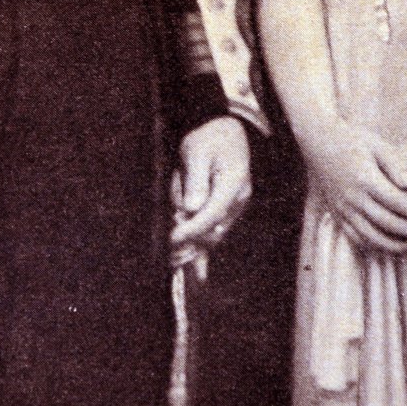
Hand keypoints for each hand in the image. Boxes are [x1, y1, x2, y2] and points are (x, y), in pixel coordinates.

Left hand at [169, 116, 250, 261]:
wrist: (220, 130)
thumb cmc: (207, 138)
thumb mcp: (197, 152)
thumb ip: (195, 180)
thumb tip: (191, 208)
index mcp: (233, 182)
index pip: (212, 212)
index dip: (192, 228)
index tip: (173, 238)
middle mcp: (237, 199)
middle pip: (213, 229)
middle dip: (190, 241)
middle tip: (169, 255)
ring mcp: (234, 206)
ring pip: (212, 234)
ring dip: (192, 242)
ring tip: (172, 256)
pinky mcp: (226, 211)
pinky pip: (214, 233)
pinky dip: (203, 249)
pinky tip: (199, 275)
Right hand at [310, 122, 406, 254]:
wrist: (319, 141)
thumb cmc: (352, 140)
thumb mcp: (377, 144)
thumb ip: (395, 164)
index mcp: (366, 179)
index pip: (400, 203)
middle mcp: (354, 198)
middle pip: (390, 224)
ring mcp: (343, 210)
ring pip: (374, 238)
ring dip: (399, 245)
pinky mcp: (337, 216)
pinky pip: (357, 239)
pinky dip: (377, 246)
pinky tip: (392, 244)